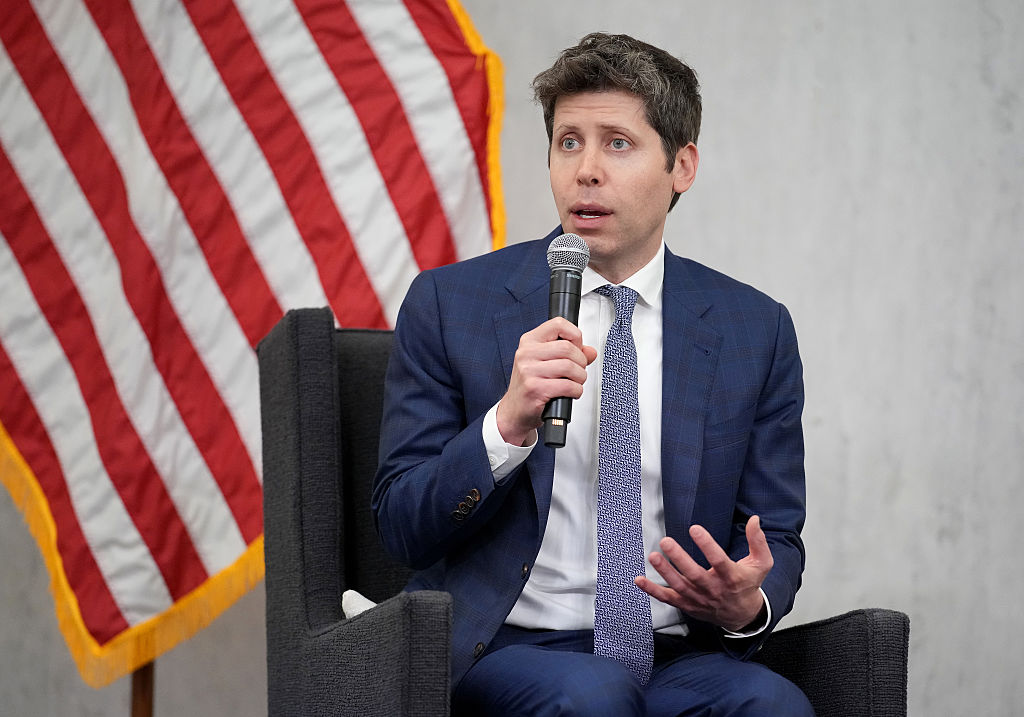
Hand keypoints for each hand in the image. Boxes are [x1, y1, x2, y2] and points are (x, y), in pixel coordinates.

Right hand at [495, 317, 596, 445]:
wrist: (515, 411)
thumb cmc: (531, 386)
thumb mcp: (547, 363)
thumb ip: (571, 354)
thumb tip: (591, 351)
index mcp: (529, 341)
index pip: (558, 324)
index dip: (575, 335)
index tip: (576, 347)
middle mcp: (526, 354)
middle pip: (567, 347)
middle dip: (581, 361)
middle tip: (578, 371)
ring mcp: (529, 371)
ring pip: (569, 366)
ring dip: (580, 377)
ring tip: (575, 382)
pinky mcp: (535, 389)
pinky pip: (567, 386)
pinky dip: (576, 391)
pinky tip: (570, 393)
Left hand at [635, 516, 772, 631]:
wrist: (742, 616)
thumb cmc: (748, 584)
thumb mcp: (761, 564)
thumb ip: (757, 541)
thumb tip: (754, 519)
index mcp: (731, 577)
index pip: (718, 560)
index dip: (707, 544)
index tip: (695, 529)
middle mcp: (714, 589)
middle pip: (694, 574)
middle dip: (679, 558)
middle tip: (666, 541)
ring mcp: (699, 599)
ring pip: (679, 586)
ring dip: (664, 572)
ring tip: (653, 556)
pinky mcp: (687, 604)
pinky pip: (668, 598)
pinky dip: (653, 591)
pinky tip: (640, 580)